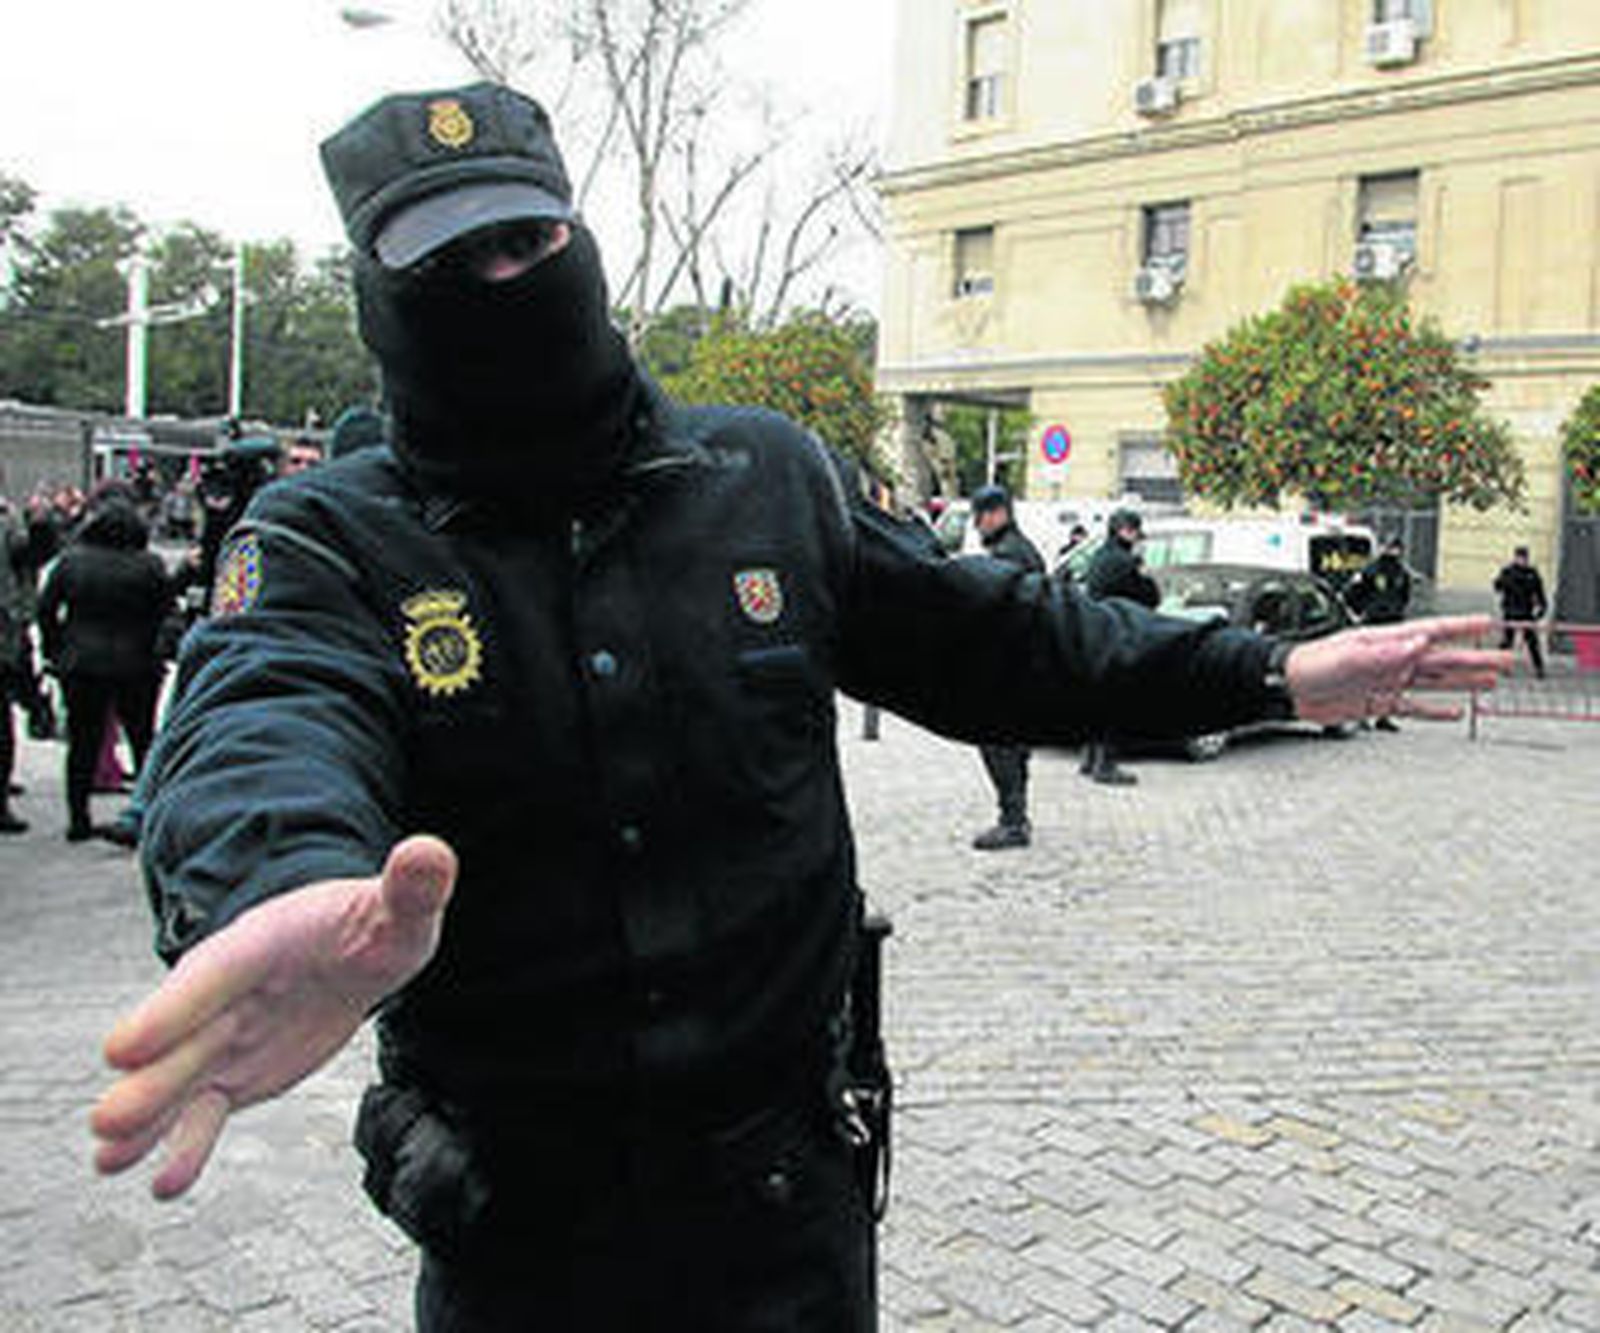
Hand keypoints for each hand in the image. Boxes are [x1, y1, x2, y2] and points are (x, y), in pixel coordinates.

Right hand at [90, 835, 456, 1199]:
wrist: (354, 950)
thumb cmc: (374, 923)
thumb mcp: (398, 908)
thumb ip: (411, 888)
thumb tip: (430, 852)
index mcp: (262, 943)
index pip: (215, 976)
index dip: (172, 1010)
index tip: (120, 1050)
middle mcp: (231, 992)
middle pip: (185, 1038)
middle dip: (149, 1081)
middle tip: (106, 1122)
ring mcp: (227, 1035)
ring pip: (183, 1080)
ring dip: (149, 1120)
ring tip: (108, 1162)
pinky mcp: (237, 1072)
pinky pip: (209, 1110)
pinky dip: (188, 1145)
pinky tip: (165, 1184)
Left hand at [1285, 615, 1509, 724]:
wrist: (1287, 688)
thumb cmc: (1308, 664)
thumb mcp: (1347, 654)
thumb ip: (1384, 652)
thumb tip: (1417, 643)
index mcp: (1386, 642)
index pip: (1433, 631)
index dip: (1462, 627)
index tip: (1489, 622)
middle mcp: (1392, 660)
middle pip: (1444, 658)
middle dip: (1477, 658)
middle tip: (1505, 659)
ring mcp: (1388, 682)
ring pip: (1436, 681)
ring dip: (1464, 681)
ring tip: (1491, 681)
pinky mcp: (1379, 703)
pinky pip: (1414, 707)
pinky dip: (1435, 710)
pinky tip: (1454, 711)